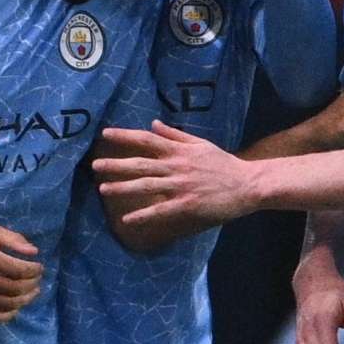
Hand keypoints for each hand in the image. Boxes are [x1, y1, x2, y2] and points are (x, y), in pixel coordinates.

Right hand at [0, 225, 42, 323]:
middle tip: (37, 279)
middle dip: (32, 284)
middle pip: (15, 288)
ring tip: (33, 292)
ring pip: (8, 304)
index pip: (18, 269)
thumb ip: (13, 239)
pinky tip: (17, 304)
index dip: (34, 270)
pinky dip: (11, 312)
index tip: (39, 267)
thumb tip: (34, 253)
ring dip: (26, 299)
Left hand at [93, 121, 258, 228]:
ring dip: (123, 188)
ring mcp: (181, 186)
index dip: (125, 136)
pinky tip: (127, 220)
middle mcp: (177, 166)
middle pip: (141, 164)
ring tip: (103, 190)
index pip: (146, 139)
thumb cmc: (223, 164)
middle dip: (116, 165)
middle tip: (95, 166)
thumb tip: (153, 123)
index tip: (105, 134)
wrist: (248, 184)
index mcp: (179, 151)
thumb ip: (175, 135)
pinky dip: (143, 215)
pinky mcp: (187, 204)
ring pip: (146, 186)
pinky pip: (161, 210)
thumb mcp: (200, 144)